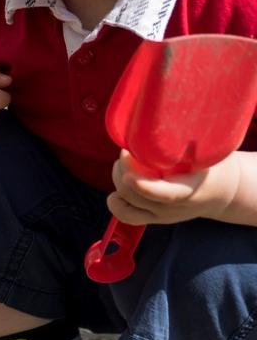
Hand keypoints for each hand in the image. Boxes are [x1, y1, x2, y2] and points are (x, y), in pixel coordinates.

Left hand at [107, 150, 240, 224]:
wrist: (222, 192)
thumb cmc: (212, 165)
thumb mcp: (207, 153)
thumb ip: (185, 143)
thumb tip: (162, 120)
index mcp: (188, 190)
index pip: (164, 194)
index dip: (143, 186)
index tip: (128, 172)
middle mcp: (172, 207)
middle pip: (134, 192)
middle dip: (124, 168)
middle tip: (128, 150)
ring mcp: (161, 215)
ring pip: (126, 200)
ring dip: (118, 178)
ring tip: (125, 162)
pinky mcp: (153, 219)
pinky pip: (126, 216)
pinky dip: (116, 202)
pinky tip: (120, 185)